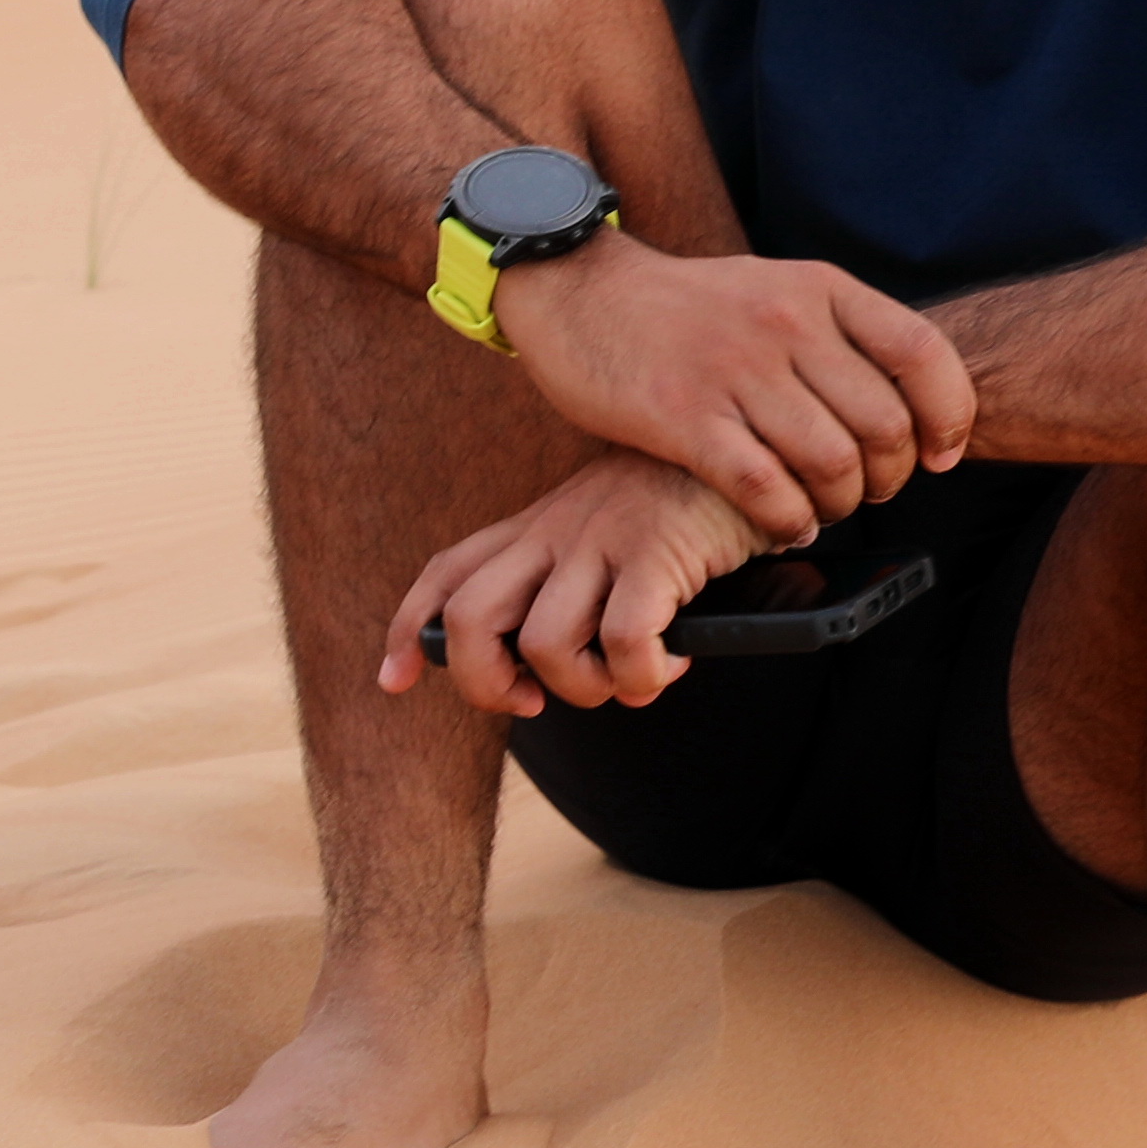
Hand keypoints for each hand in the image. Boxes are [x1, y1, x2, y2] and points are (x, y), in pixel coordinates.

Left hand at [387, 454, 769, 717]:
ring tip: (626, 678)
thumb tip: (552, 670)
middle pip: (469, 620)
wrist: (752, 444)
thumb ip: (569, 581)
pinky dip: (643, 676)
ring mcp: (600, 539)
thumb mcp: (604, 529)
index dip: (408, 631)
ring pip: (545, 646)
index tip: (394, 680)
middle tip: (531, 703)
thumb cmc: (682, 504)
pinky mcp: (655, 551)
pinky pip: (624, 642)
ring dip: (586, 689)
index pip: (445, 575)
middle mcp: (553, 531)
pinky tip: (672, 663)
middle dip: (484, 684)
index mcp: (533, 527)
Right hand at [498, 229, 972, 544]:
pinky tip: (784, 526)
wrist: (578, 289)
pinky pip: (763, 487)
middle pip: (882, 426)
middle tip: (866, 493)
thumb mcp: (771, 288)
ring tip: (822, 510)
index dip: (949, 417)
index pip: (921, 355)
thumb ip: (834, 331)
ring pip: (830, 463)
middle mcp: (784, 324)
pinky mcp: (682, 417)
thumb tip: (904, 402)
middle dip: (888, 478)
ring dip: (840, 505)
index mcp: (817, 288)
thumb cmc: (682, 306)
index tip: (941, 455)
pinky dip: (788, 520)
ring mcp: (733, 370)